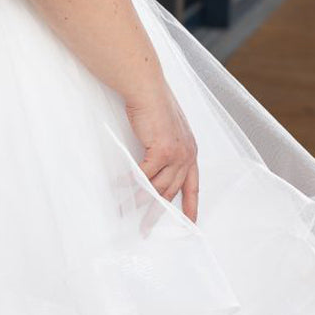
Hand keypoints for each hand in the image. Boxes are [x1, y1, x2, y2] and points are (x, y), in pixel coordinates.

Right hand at [124, 82, 198, 224]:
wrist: (147, 87)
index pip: (193, 185)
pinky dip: (131, 183)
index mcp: (190, 150)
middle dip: (158, 211)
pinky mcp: (162, 151)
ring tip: (127, 211)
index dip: (191, 205)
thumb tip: (154, 163)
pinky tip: (120, 188)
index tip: (190, 223)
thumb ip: (165, 146)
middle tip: (146, 227)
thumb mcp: (166, 128)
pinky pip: (144, 174)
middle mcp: (187, 155)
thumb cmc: (153, 102)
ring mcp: (176, 154)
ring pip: (157, 186)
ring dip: (140, 200)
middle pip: (171, 191)